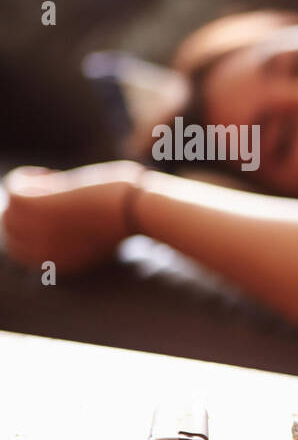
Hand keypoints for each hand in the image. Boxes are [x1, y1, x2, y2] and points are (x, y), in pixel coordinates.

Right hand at [1, 160, 144, 273]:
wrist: (141, 211)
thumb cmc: (132, 219)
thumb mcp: (100, 237)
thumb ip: (75, 238)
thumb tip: (58, 216)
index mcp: (61, 265)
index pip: (20, 251)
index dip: (28, 227)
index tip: (47, 208)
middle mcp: (45, 253)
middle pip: (10, 229)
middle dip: (24, 210)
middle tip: (48, 193)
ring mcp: (41, 231)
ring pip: (9, 211)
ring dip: (27, 193)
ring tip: (53, 183)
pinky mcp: (40, 207)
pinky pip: (12, 191)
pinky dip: (26, 178)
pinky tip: (50, 174)